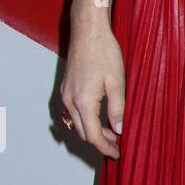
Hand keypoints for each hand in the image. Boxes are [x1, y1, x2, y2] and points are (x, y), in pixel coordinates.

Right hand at [61, 18, 125, 159]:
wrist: (88, 31)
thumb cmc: (104, 52)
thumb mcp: (117, 81)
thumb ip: (117, 108)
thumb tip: (118, 129)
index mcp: (83, 101)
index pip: (92, 136)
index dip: (105, 148)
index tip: (117, 153)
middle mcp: (70, 100)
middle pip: (83, 132)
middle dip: (100, 142)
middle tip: (118, 145)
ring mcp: (66, 94)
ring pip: (77, 123)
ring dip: (92, 131)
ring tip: (112, 133)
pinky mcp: (66, 87)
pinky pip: (74, 111)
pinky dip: (86, 120)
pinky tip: (100, 117)